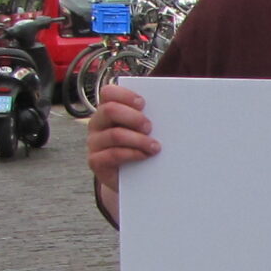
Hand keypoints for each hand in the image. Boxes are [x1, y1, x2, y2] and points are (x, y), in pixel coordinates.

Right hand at [87, 82, 157, 222]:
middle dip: (133, 117)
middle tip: (150, 127)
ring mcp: (95, 142)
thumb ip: (149, 116)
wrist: (133, 178)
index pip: (108, 93)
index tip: (143, 103)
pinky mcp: (96, 161)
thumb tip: (175, 107)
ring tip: (155, 147)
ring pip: (114, 134)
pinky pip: (112, 154)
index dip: (125, 95)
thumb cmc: (141, 147)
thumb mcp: (143, 130)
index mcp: (108, 109)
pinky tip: (144, 156)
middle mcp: (98, 123)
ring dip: (138, 139)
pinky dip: (132, 154)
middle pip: (110, 110)